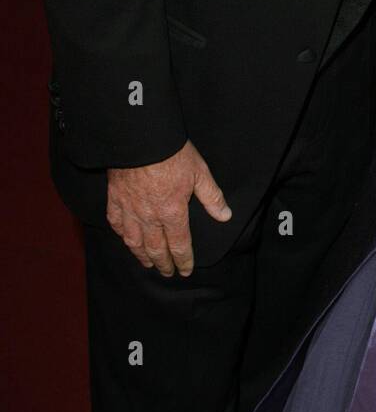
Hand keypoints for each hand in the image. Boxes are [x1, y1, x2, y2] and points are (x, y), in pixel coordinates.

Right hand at [106, 139, 231, 277]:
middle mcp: (150, 216)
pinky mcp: (115, 199)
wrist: (140, 139)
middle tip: (167, 273)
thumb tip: (225, 215)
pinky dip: (121, 234)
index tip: (185, 270)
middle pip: (156, 248)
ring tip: (147, 263)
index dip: (183, 260)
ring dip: (141, 255)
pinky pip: (116, 223)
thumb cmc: (172, 153)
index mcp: (172, 212)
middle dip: (163, 263)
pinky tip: (125, 238)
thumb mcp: (199, 173)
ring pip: (134, 241)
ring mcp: (130, 209)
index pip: (179, 244)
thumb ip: (212, 197)